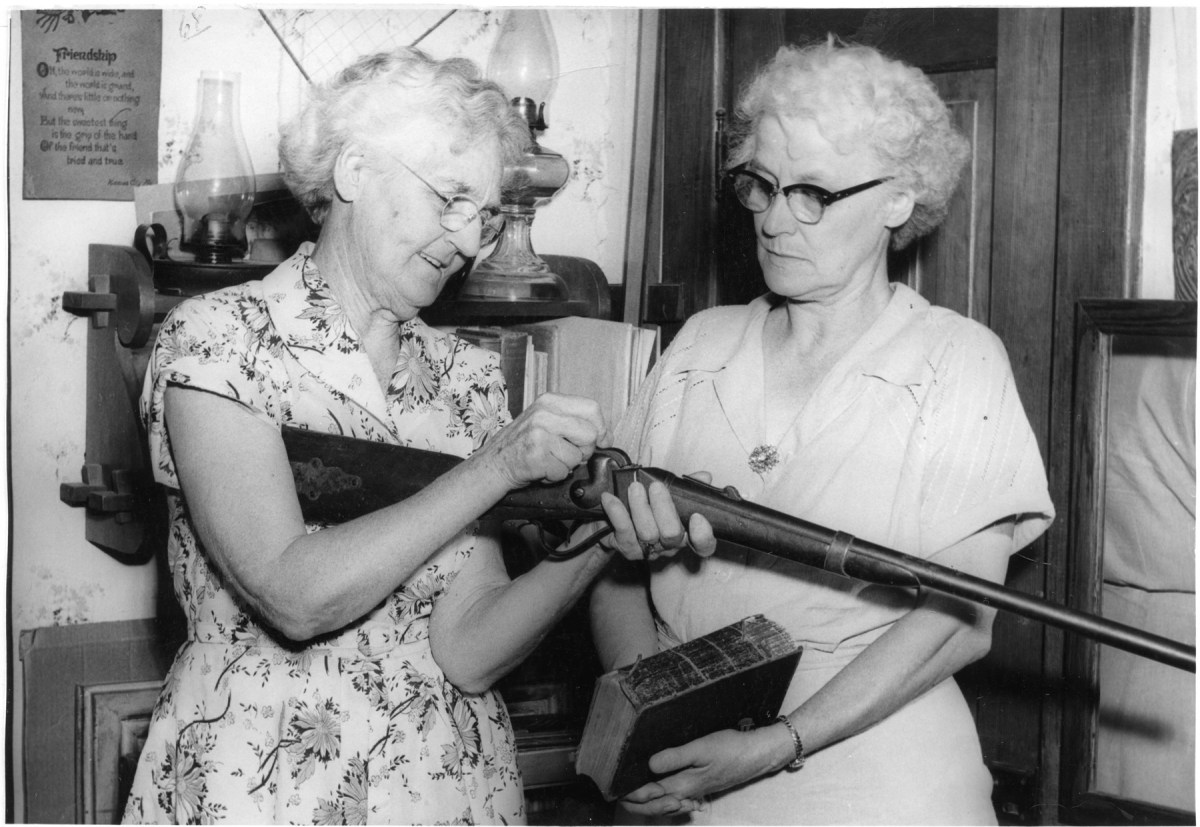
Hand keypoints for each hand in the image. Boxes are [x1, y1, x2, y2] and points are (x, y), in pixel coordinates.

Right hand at [474, 393, 609, 486]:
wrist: (494, 463)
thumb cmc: (523, 444)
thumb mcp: (546, 420)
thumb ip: (573, 421)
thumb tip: (605, 435)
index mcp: (550, 401)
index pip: (592, 408)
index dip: (602, 428)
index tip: (603, 440)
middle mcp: (544, 414)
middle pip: (590, 434)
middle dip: (584, 450)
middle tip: (566, 453)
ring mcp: (539, 434)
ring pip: (578, 456)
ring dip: (566, 465)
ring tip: (549, 460)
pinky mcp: (536, 455)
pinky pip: (563, 471)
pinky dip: (555, 476)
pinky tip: (541, 468)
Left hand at [600, 472, 717, 561]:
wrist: (612, 516)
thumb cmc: (647, 503)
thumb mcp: (669, 491)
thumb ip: (689, 486)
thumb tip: (704, 476)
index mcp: (686, 532)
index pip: (704, 545)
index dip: (703, 535)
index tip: (697, 517)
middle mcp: (670, 545)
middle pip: (673, 534)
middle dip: (664, 508)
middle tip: (655, 486)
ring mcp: (649, 549)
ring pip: (648, 533)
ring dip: (640, 507)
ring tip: (634, 487)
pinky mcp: (628, 548)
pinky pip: (624, 532)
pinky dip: (617, 512)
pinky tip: (610, 498)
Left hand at [619, 726, 789, 813]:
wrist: (757, 754)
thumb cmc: (729, 748)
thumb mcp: (701, 748)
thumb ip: (675, 757)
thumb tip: (650, 765)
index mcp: (684, 784)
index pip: (650, 794)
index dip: (631, 793)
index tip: (614, 789)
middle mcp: (687, 792)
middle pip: (657, 805)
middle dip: (637, 805)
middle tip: (619, 799)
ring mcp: (696, 790)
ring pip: (668, 803)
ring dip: (650, 804)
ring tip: (634, 799)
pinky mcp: (703, 786)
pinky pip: (679, 798)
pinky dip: (666, 800)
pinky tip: (664, 795)